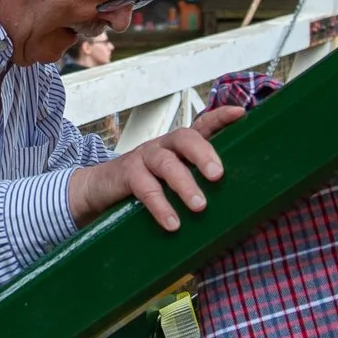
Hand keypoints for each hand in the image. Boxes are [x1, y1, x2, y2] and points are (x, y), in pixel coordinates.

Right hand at [67, 103, 243, 232]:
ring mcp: (144, 157)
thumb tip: (232, 204)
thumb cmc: (144, 185)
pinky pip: (145, 188)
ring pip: (166, 164)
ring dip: (184, 184)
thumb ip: (195, 182)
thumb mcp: (171, 179)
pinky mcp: (126, 174)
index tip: (239, 113)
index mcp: (178, 146)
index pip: (201, 126)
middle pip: (184, 138)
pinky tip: (172, 223)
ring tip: (199, 206)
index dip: (219, 118)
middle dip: (203, 154)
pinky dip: (160, 205)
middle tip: (218, 175)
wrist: (98, 189)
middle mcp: (163, 146)